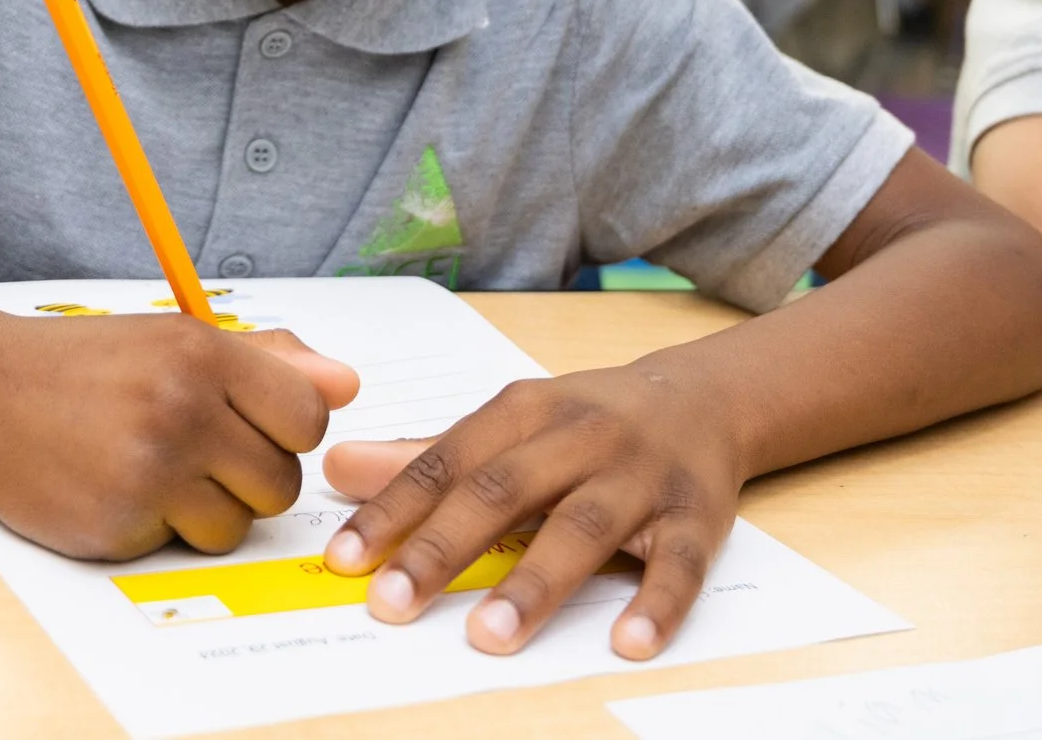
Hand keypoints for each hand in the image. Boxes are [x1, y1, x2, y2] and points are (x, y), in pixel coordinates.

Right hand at [0, 313, 359, 559]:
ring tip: (155, 471)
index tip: (248, 425)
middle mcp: (182, 407)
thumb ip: (267, 358)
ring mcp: (151, 469)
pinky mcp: (121, 522)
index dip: (286, 430)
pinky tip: (119, 489)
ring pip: (238, 525)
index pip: (308, 414)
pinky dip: (160, 529)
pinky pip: (182, 546)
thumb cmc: (83, 364)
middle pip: (281, 481)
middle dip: (248, 477)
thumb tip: (347, 383)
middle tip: (195, 452)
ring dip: (207, 510)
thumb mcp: (173, 338)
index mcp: (202, 352)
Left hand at [319, 362, 739, 659]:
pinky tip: (625, 642)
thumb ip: (427, 455)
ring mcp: (641, 477)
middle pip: (504, 492)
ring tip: (488, 635)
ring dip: (535, 582)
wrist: (704, 398)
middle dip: (444, 548)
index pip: (446, 462)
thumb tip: (337, 471)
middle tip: (393, 602)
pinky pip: (679, 565)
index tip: (345, 560)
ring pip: (584, 528)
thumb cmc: (587, 421)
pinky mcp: (697, 518)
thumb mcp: (511, 423)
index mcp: (526, 410)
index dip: (392, 509)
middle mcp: (581, 437)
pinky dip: (656, 604)